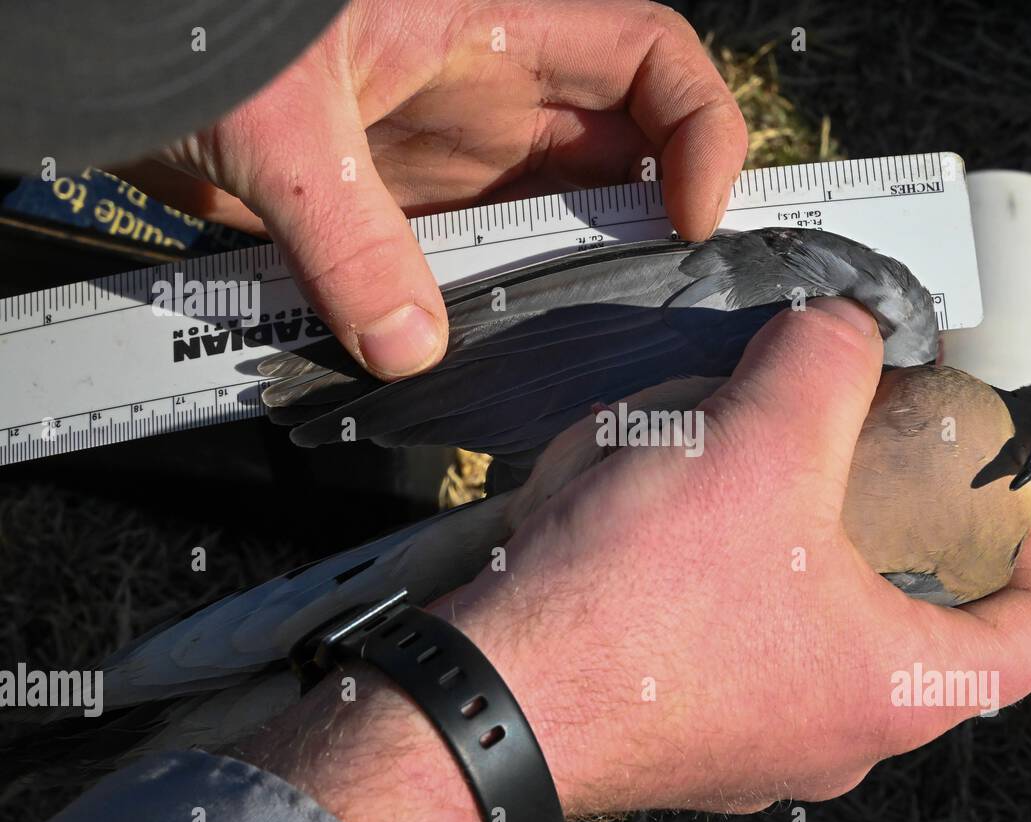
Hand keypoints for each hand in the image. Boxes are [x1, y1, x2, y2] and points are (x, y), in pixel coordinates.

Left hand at [117, 0, 746, 378]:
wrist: (113, 54)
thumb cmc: (194, 24)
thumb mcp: (278, 114)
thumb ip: (348, 235)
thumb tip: (409, 348)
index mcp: (500, 27)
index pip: (652, 58)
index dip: (701, 128)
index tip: (694, 214)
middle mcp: (493, 99)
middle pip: (622, 161)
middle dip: (650, 231)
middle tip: (658, 311)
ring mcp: (452, 162)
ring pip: (554, 226)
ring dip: (570, 285)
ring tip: (583, 353)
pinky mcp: (403, 217)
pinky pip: (475, 270)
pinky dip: (489, 315)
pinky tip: (490, 362)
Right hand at [455, 298, 1030, 817]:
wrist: (489, 695)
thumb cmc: (630, 612)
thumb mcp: (760, 442)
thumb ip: (828, 362)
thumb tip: (845, 330)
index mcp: (890, 687)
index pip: (1029, 642)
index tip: (1012, 516)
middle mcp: (829, 733)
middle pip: (909, 623)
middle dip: (890, 529)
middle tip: (864, 467)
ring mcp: (750, 739)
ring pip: (807, 628)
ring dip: (788, 543)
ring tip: (738, 473)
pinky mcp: (678, 728)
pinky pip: (724, 639)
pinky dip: (712, 575)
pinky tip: (656, 519)